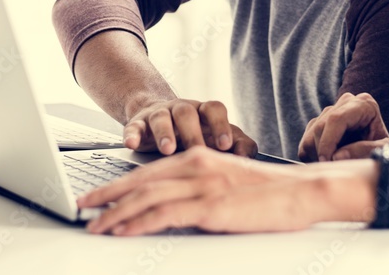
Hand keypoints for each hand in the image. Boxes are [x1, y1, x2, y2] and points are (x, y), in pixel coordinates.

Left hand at [80, 146, 335, 234]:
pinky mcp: (211, 206)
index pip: (149, 170)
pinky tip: (123, 231)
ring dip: (115, 212)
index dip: (120, 182)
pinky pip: (164, 214)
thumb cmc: (273, 192)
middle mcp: (196, 165)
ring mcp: (203, 185)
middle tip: (83, 206)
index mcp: (200, 157)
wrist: (305, 191)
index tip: (100, 193)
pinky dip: (138, 223)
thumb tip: (176, 207)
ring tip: (94, 225)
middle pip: (140, 180)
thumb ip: (202, 188)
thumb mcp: (230, 183)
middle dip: (107, 194)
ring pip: (146, 196)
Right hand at [123, 98, 257, 156]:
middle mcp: (182, 109)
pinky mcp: (138, 124)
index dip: (221, 125)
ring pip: (161, 117)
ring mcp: (159, 114)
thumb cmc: (197, 135)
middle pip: (187, 113)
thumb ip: (239, 145)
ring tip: (167, 150)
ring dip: (164, 133)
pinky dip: (132, 134)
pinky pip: (134, 126)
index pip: (214, 109)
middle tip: (197, 151)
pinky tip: (131, 144)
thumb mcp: (218, 138)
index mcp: (203, 111)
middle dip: (192, 133)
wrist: (158, 122)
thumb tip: (248, 159)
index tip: (226, 145)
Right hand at [298, 92, 388, 162]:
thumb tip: (337, 155)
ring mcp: (329, 112)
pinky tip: (332, 162)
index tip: (328, 161)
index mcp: (364, 104)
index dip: (329, 141)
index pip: (336, 119)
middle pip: (321, 128)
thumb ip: (366, 151)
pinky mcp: (317, 125)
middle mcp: (345, 102)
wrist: (381, 156)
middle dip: (325, 152)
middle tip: (336, 170)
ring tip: (338, 166)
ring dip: (319, 157)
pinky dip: (314, 158)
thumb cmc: (387, 152)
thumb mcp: (386, 152)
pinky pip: (305, 144)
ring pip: (311, 136)